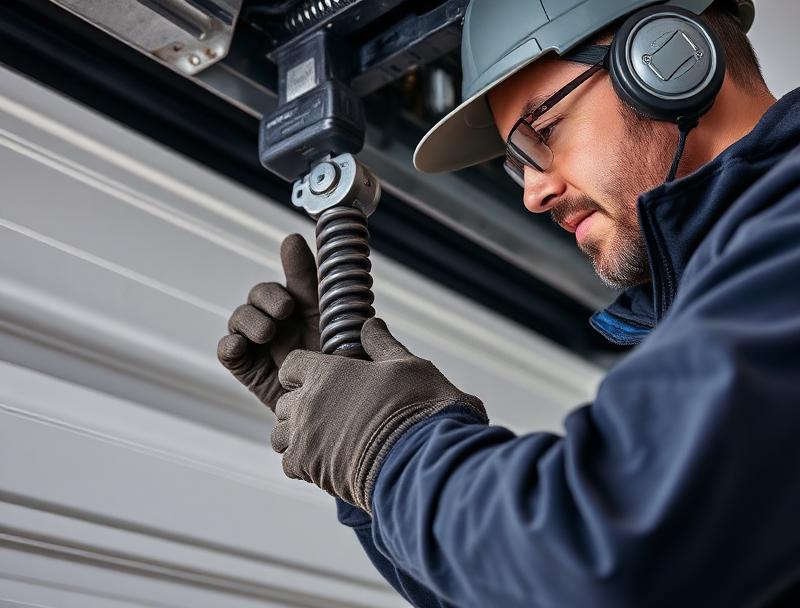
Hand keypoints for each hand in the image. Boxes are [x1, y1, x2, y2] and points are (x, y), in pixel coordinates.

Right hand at [218, 234, 319, 411]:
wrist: (335, 411)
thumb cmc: (340, 364)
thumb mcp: (335, 324)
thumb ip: (317, 284)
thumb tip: (298, 239)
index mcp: (302, 306)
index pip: (290, 279)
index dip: (291, 265)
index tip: (294, 250)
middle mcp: (277, 320)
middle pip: (258, 295)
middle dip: (268, 298)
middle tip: (285, 309)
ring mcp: (259, 343)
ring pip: (240, 318)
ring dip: (251, 320)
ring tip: (269, 333)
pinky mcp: (246, 367)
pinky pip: (227, 350)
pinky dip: (230, 345)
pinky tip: (241, 346)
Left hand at [271, 318, 487, 511]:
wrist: (423, 457)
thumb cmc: (418, 406)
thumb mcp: (405, 365)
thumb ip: (381, 344)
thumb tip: (371, 324)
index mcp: (327, 372)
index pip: (291, 365)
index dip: (303, 372)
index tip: (320, 380)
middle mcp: (309, 403)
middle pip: (282, 403)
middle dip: (299, 407)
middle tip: (328, 414)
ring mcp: (306, 438)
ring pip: (279, 436)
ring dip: (296, 437)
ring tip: (323, 441)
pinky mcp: (311, 470)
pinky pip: (289, 466)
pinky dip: (303, 465)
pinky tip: (326, 462)